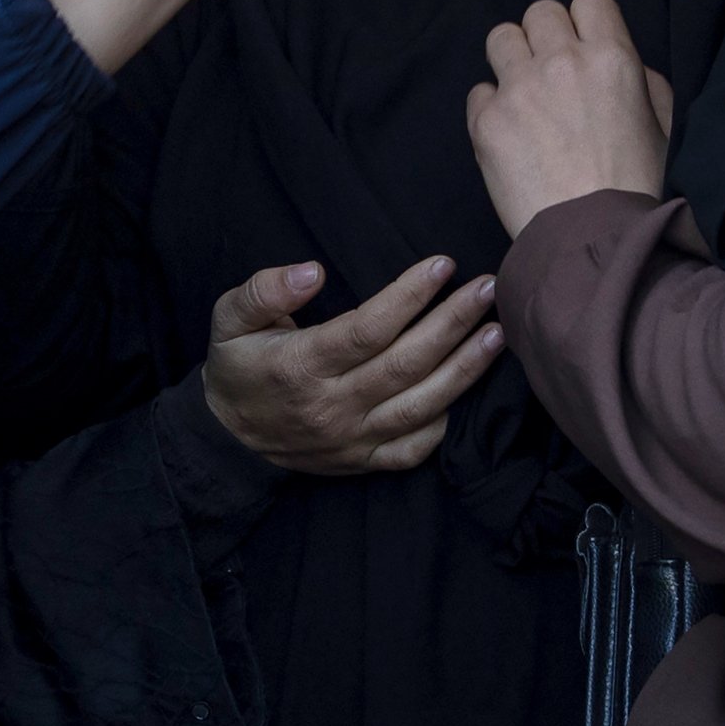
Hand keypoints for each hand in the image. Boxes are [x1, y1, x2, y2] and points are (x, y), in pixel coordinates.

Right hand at [201, 254, 499, 474]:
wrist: (227, 439)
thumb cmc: (237, 367)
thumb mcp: (229, 318)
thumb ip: (264, 289)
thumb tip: (313, 271)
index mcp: (300, 366)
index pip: (367, 329)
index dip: (409, 296)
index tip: (442, 265)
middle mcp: (332, 406)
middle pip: (405, 364)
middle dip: (452, 324)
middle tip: (486, 289)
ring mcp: (352, 439)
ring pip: (420, 406)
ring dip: (465, 370)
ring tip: (497, 333)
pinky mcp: (364, 461)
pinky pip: (415, 448)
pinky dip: (447, 422)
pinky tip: (472, 389)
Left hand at [466, 0, 673, 235]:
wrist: (595, 242)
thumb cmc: (639, 189)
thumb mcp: (666, 125)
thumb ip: (643, 81)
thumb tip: (619, 63)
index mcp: (612, 58)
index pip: (589, 1)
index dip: (586, 24)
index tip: (584, 48)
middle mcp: (562, 62)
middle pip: (540, 12)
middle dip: (546, 38)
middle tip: (552, 74)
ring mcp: (520, 89)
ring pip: (500, 38)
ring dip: (512, 60)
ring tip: (524, 95)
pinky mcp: (487, 121)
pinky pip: (478, 92)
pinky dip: (491, 109)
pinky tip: (511, 136)